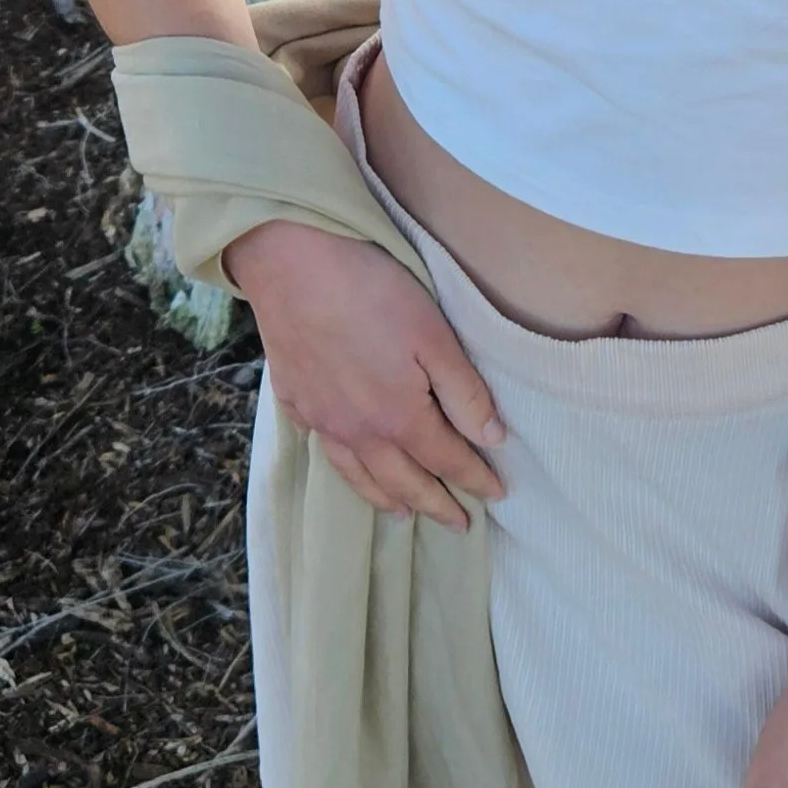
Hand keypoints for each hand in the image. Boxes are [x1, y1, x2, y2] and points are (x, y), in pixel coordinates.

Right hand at [223, 217, 506, 529]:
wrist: (290, 263)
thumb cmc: (370, 290)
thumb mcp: (433, 334)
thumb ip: (463, 392)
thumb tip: (491, 440)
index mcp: (398, 417)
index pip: (446, 460)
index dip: (474, 479)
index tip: (497, 494)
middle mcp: (358, 430)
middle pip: (403, 480)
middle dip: (434, 504)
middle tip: (458, 524)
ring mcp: (321, 418)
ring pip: (359, 475)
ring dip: (385, 498)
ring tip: (402, 514)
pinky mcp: (294, 398)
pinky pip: (323, 448)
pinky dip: (342, 466)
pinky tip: (346, 460)